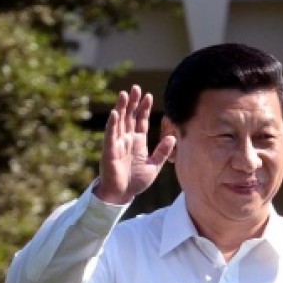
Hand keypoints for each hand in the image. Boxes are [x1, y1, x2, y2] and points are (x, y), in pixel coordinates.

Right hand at [96, 85, 175, 204]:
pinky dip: (112, 124)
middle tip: (135, 87)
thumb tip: (172, 137)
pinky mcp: (110, 151)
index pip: (141, 121)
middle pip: (130, 117)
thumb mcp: (154, 165)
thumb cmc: (136, 181)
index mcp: (138, 142)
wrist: (122, 194)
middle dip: (133, 102)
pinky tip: (115, 113)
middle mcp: (127, 139)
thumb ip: (162, 151)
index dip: (144, 108)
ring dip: (122, 108)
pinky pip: (110, 135)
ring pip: (119, 122)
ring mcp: (117, 144)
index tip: (148, 95)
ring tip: (124, 94)